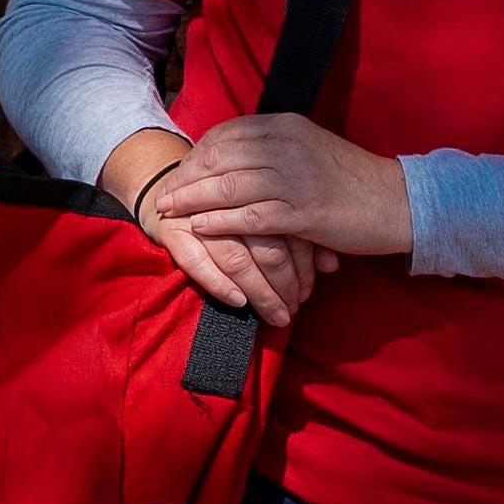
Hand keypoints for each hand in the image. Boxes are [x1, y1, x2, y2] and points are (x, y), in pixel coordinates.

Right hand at [95, 128, 337, 329]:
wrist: (174, 190)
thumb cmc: (233, 207)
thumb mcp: (270, 214)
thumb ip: (302, 235)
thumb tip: (332, 266)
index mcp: (258, 187)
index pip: (289, 230)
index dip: (303, 265)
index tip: (310, 292)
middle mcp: (229, 199)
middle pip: (266, 247)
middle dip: (283, 285)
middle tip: (294, 310)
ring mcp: (198, 215)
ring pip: (237, 259)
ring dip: (259, 293)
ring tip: (277, 316)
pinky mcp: (171, 231)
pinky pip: (196, 263)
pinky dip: (219, 284)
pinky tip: (239, 303)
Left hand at [140, 111, 413, 264]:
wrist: (400, 201)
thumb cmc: (353, 180)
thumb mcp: (311, 150)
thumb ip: (276, 149)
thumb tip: (237, 159)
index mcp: (287, 125)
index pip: (227, 134)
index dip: (198, 154)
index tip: (180, 173)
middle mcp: (287, 145)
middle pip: (221, 157)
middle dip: (187, 177)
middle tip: (165, 197)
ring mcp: (295, 178)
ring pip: (229, 186)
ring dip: (193, 200)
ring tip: (170, 213)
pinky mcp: (304, 211)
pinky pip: (250, 216)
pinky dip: (220, 221)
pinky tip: (200, 228)